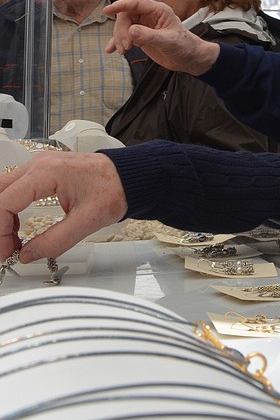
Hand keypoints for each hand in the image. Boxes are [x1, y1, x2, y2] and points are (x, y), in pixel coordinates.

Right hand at [0, 153, 128, 261]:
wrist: (128, 176)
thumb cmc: (113, 189)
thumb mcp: (85, 222)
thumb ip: (54, 241)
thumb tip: (27, 255)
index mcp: (47, 172)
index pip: (4, 202)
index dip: (0, 232)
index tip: (5, 252)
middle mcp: (38, 164)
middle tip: (5, 249)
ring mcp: (39, 166)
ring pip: (3, 191)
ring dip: (2, 218)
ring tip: (12, 243)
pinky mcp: (42, 172)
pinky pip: (15, 189)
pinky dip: (10, 210)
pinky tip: (18, 229)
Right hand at [104, 0, 219, 74]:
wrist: (189, 58)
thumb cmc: (184, 46)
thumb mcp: (168, 41)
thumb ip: (149, 36)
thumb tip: (131, 31)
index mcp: (159, 10)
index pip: (136, 3)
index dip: (120, 5)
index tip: (107, 10)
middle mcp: (149, 15)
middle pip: (126, 15)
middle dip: (121, 30)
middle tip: (126, 46)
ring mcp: (144, 25)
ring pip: (123, 26)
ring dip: (119, 38)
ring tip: (124, 51)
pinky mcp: (140, 36)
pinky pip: (124, 36)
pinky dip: (117, 42)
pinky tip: (111, 49)